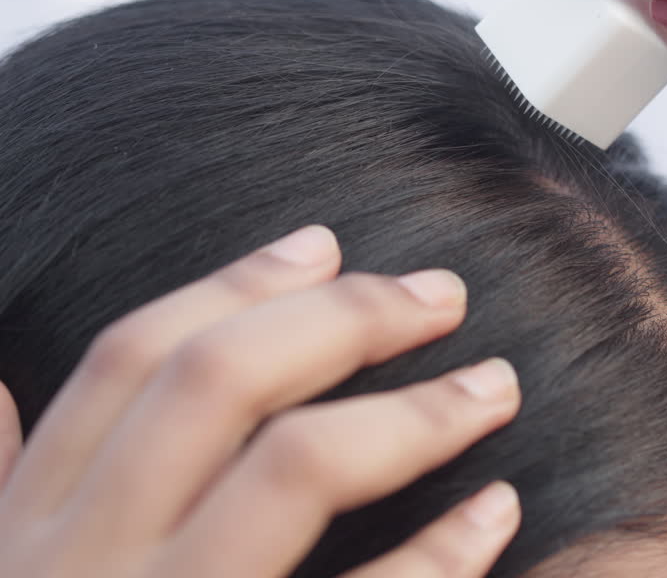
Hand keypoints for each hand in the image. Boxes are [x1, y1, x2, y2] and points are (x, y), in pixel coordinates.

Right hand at [0, 225, 520, 577]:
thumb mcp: (6, 577)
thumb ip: (1, 492)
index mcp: (27, 534)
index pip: (128, 363)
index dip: (232, 286)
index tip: (326, 241)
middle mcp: (82, 570)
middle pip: (214, 384)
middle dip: (340, 319)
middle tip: (444, 294)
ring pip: (291, 471)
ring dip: (410, 412)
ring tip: (494, 386)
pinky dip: (437, 553)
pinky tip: (497, 513)